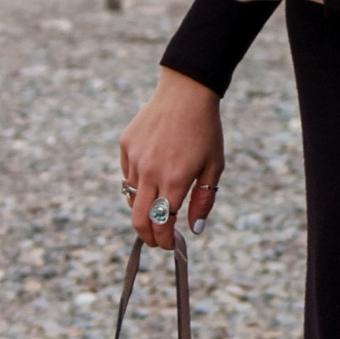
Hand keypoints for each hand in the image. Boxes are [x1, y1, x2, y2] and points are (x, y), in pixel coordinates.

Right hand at [119, 68, 223, 248]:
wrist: (186, 92)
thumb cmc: (205, 130)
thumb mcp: (213, 167)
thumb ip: (203, 201)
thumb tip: (193, 230)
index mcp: (175, 180)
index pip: (164, 223)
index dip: (165, 240)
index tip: (170, 245)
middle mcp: (150, 172)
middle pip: (139, 220)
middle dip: (147, 237)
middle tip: (156, 241)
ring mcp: (135, 158)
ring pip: (132, 197)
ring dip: (145, 208)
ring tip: (160, 203)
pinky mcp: (126, 145)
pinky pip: (127, 174)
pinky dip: (138, 183)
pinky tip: (153, 173)